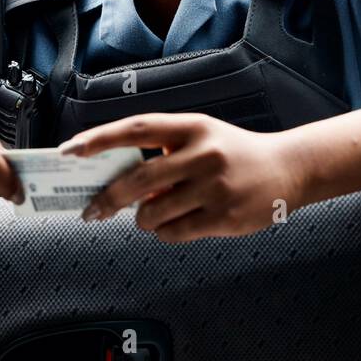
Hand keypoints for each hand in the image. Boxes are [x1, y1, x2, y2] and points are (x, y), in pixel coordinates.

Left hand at [67, 114, 302, 242]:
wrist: (289, 169)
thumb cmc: (234, 153)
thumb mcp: (202, 138)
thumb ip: (164, 155)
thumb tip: (120, 184)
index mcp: (193, 127)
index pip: (136, 129)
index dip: (99, 138)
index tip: (70, 149)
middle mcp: (203, 153)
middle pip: (137, 179)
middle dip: (108, 198)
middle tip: (92, 209)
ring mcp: (214, 187)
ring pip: (153, 213)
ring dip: (142, 219)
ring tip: (150, 215)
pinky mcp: (224, 217)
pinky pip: (174, 232)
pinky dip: (164, 232)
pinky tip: (174, 224)